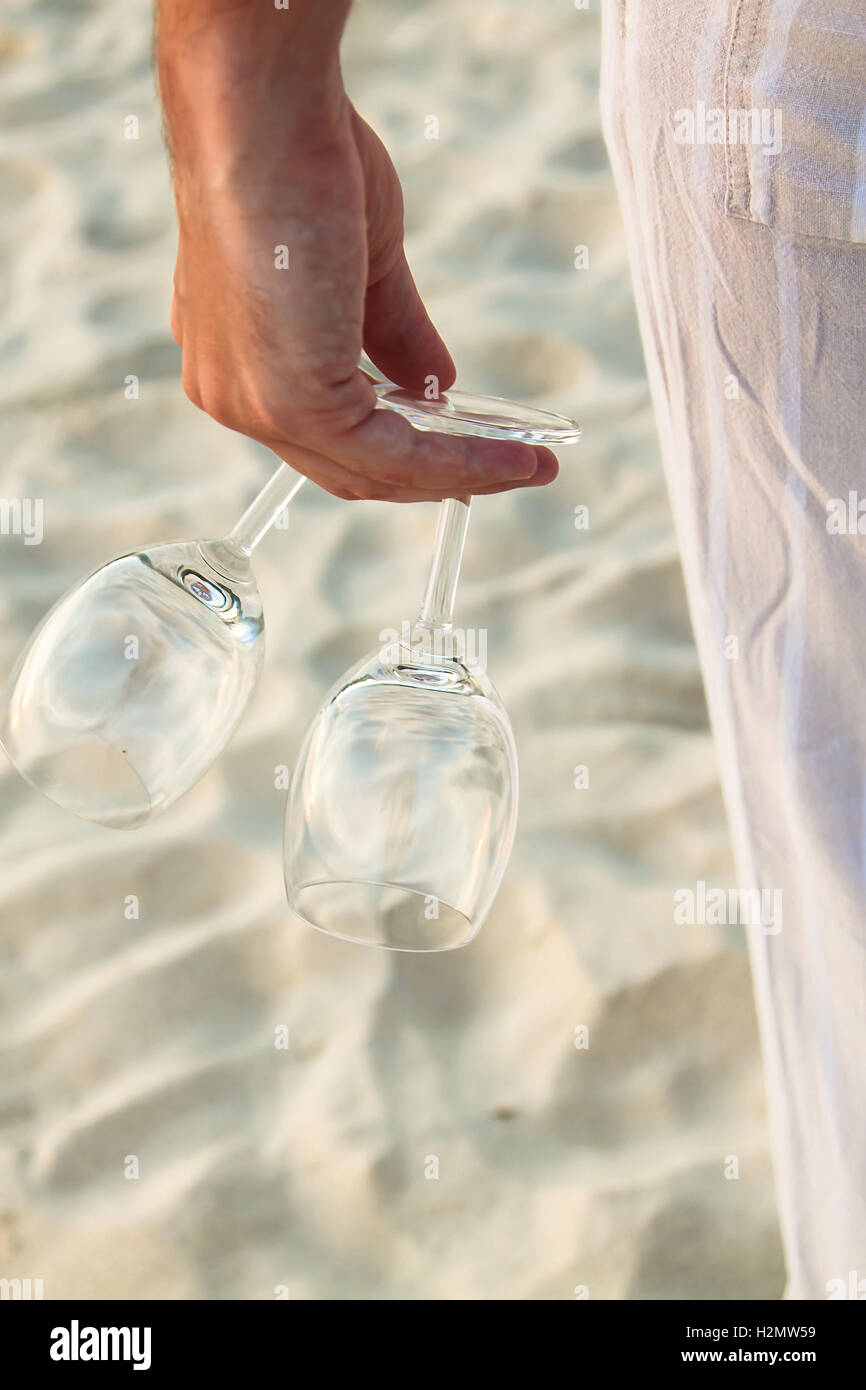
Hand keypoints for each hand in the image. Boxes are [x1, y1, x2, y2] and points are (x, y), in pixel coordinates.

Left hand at [168, 99, 558, 500]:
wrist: (262, 112)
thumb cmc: (293, 156)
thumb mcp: (362, 263)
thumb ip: (395, 332)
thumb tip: (441, 386)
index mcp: (235, 359)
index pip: (322, 433)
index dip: (396, 454)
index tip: (461, 454)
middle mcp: (233, 393)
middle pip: (347, 468)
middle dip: (436, 476)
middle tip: (507, 469)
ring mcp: (257, 406)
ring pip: (375, 472)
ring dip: (462, 474)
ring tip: (532, 465)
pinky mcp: (295, 405)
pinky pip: (395, 456)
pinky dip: (462, 462)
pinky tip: (514, 456)